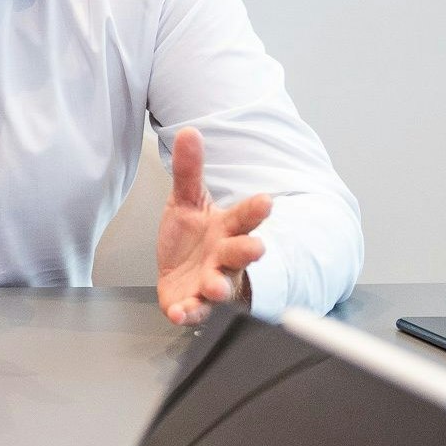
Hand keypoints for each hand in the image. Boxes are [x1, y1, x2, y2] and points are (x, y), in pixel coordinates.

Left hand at [154, 126, 270, 325]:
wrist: (180, 273)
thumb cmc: (192, 238)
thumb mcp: (186, 200)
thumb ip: (188, 170)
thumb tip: (188, 132)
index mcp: (227, 229)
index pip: (245, 217)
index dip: (255, 210)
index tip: (265, 201)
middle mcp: (224, 257)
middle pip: (240, 254)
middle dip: (248, 251)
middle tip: (257, 247)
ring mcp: (211, 281)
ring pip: (221, 286)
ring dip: (218, 287)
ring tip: (214, 286)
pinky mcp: (193, 303)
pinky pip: (193, 311)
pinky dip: (188, 312)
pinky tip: (181, 311)